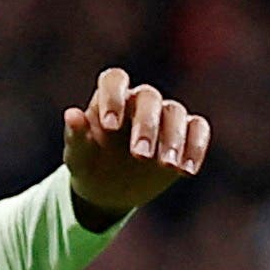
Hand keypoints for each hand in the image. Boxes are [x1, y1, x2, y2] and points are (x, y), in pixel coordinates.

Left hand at [59, 67, 208, 226]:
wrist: (108, 190)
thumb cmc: (89, 165)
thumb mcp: (77, 156)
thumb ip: (75, 135)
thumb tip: (71, 114)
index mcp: (110, 98)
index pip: (114, 79)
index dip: (113, 97)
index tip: (110, 127)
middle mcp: (139, 101)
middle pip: (149, 97)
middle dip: (146, 126)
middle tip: (139, 156)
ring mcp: (164, 116)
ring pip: (176, 112)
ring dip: (173, 139)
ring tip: (167, 167)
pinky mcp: (185, 133)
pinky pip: (198, 129)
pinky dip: (195, 147)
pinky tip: (186, 171)